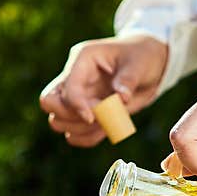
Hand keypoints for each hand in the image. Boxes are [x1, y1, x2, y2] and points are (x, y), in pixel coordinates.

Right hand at [40, 35, 167, 146]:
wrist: (148, 65)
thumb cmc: (141, 57)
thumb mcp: (139, 64)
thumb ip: (129, 79)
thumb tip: (121, 97)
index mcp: (82, 59)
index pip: (66, 88)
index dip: (76, 105)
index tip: (94, 116)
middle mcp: (73, 78)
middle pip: (48, 103)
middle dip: (70, 116)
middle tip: (97, 116)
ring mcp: (76, 97)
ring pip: (57, 122)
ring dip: (81, 129)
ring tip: (107, 121)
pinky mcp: (84, 113)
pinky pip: (73, 135)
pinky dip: (87, 138)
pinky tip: (107, 129)